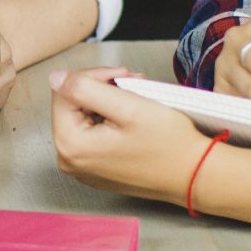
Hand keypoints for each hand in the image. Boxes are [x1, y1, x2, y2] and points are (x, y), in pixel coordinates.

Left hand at [47, 66, 209, 201]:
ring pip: (84, 117)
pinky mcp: (95, 170)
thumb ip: (86, 88)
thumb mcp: (127, 106)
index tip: (123, 75)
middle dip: (102, 88)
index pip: (65, 90)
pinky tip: (132, 116)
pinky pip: (93, 135)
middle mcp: (69, 160)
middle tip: (132, 82)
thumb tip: (56, 77)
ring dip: (108, 101)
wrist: (194, 175)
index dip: (95, 75)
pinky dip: (110, 120)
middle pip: (72, 104)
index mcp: (71, 144)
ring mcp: (82, 168)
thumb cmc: (168, 145)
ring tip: (136, 97)